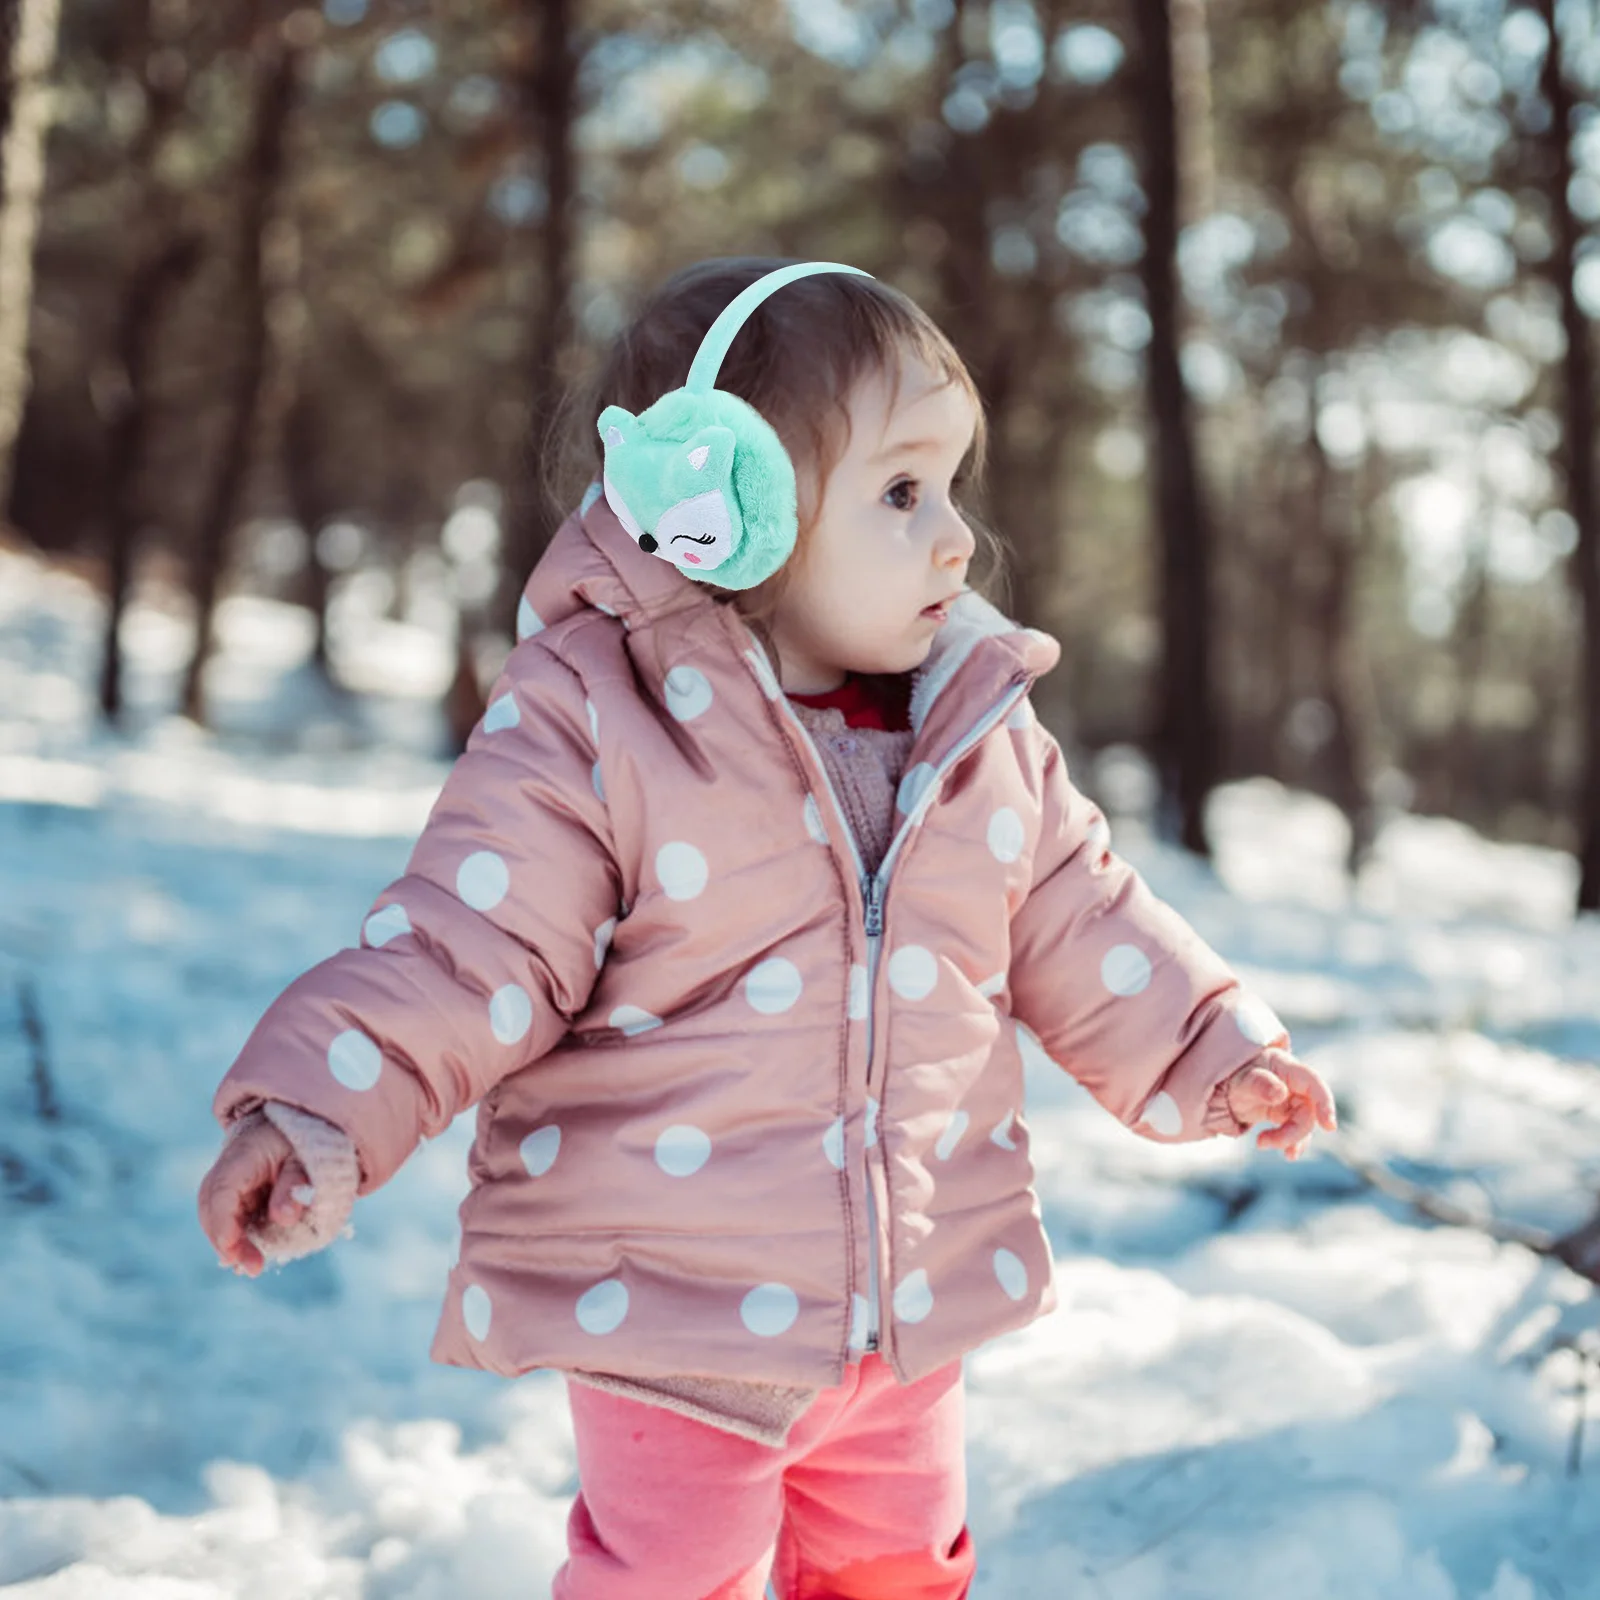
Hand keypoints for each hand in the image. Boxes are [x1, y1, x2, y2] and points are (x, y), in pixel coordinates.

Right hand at [197, 1117, 311, 1275]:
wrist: (296, 1130)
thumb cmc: (303, 1141)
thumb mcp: (307, 1157)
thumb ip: (295, 1184)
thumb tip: (284, 1217)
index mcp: (241, 1156)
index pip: (221, 1191)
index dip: (223, 1224)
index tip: (232, 1251)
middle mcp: (226, 1169)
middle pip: (211, 1207)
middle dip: (225, 1240)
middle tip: (252, 1267)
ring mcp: (227, 1183)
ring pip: (214, 1215)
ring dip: (229, 1242)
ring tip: (251, 1266)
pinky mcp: (235, 1196)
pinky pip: (228, 1217)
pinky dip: (235, 1237)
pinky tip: (247, 1256)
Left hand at [1223, 1047, 1335, 1160]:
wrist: (1221, 1085)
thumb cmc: (1234, 1075)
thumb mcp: (1242, 1078)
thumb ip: (1260, 1083)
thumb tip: (1280, 1093)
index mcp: (1285, 1067)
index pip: (1312, 1083)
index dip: (1324, 1103)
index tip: (1328, 1126)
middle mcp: (1292, 1083)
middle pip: (1307, 1110)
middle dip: (1293, 1132)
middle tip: (1262, 1142)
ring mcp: (1289, 1099)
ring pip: (1302, 1123)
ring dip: (1288, 1139)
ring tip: (1261, 1144)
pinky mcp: (1284, 1113)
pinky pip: (1294, 1130)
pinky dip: (1289, 1143)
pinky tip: (1281, 1151)